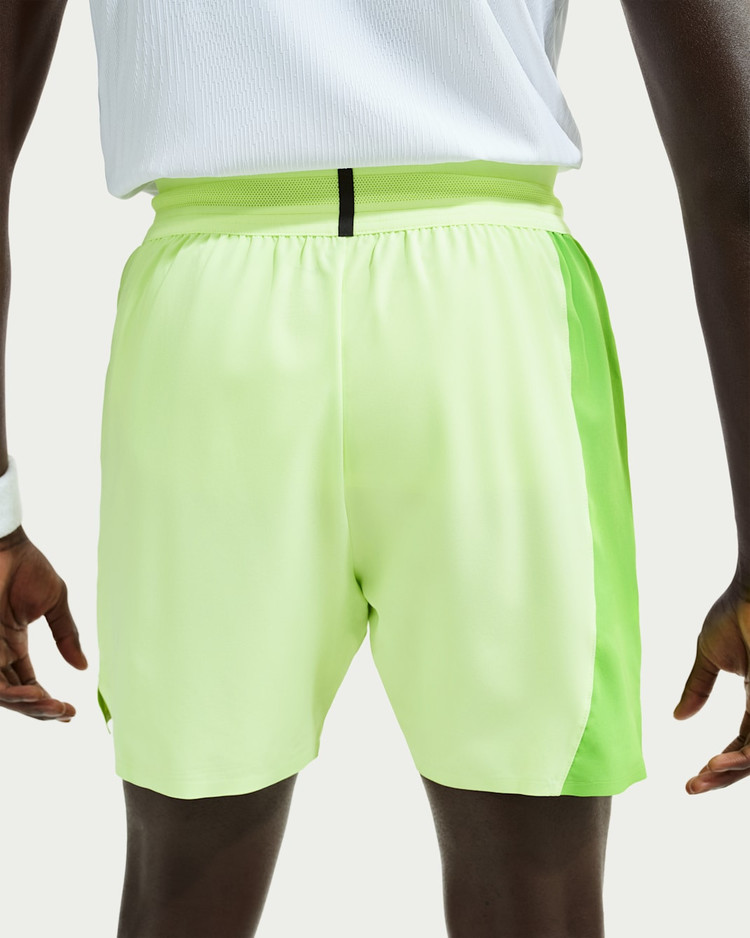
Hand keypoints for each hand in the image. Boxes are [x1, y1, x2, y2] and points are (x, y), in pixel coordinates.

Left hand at [0, 525, 87, 720]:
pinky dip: (14, 693)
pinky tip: (36, 694)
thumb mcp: (55, 603)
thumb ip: (67, 635)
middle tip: (65, 714)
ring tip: (54, 707)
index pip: (26, 683)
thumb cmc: (26, 565)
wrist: (3, 545)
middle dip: (40, 710)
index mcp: (13, 644)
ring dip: (29, 706)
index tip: (69, 713)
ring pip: (3, 695)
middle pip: (16, 695)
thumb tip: (83, 666)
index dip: (45, 702)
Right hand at [673, 564, 749, 792]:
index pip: (744, 745)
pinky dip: (744, 755)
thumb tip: (677, 718)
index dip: (721, 765)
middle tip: (693, 786)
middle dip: (724, 777)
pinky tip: (721, 761)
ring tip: (704, 775)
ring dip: (732, 771)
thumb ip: (696, 688)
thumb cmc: (736, 612)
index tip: (691, 779)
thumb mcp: (709, 656)